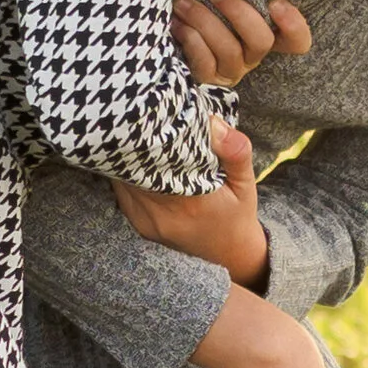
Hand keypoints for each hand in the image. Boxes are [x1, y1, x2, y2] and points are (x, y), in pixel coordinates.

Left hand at [112, 124, 269, 282]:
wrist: (230, 254)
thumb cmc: (237, 214)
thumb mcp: (245, 183)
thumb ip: (236, 153)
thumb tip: (214, 122)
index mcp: (189, 202)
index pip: (154, 161)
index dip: (145, 136)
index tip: (147, 113)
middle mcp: (161, 215)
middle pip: (132, 168)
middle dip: (132, 141)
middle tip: (134, 115)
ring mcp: (145, 222)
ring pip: (121, 179)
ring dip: (126, 157)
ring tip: (131, 131)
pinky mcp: (138, 225)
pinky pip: (122, 192)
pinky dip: (125, 173)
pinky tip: (132, 157)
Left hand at [171, 0, 311, 88]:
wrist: (173, 26)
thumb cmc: (204, 1)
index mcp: (268, 34)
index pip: (297, 40)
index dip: (294, 26)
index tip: (277, 1)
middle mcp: (253, 55)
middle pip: (262, 42)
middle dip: (239, 14)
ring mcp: (233, 69)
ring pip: (230, 51)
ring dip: (205, 22)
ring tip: (184, 2)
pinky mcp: (208, 78)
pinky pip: (205, 65)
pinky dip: (191, 41)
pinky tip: (178, 24)